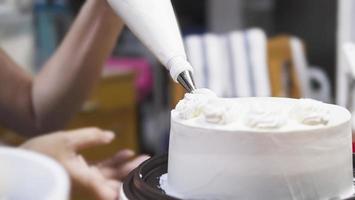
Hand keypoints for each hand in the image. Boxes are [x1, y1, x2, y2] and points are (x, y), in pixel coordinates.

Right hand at [20, 128, 149, 199]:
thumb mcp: (66, 139)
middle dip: (132, 173)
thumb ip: (91, 137)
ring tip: (143, 157)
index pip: (110, 191)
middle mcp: (86, 185)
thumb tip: (110, 136)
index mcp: (83, 181)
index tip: (141, 186)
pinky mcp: (82, 175)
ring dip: (126, 166)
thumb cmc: (41, 153)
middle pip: (114, 182)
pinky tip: (126, 153)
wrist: (24, 163)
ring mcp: (85, 181)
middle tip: (148, 163)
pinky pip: (101, 171)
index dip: (126, 190)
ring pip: (110, 176)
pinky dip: (113, 162)